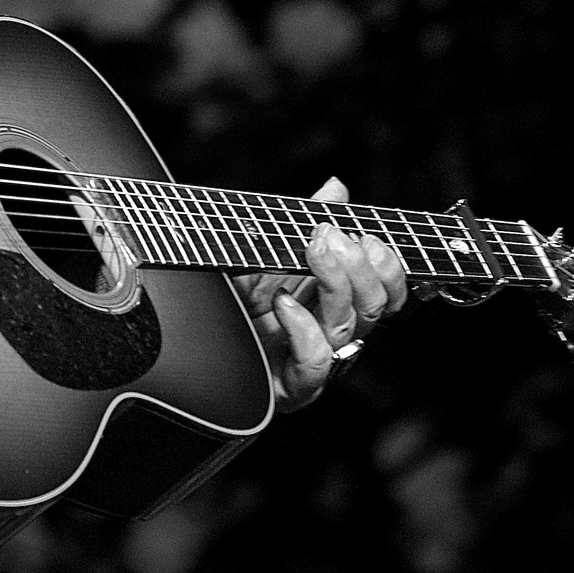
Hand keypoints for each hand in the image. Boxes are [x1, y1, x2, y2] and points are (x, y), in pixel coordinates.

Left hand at [232, 177, 408, 410]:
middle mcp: (330, 334)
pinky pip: (316, 361)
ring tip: (311, 252)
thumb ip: (305, 221)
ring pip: (348, 327)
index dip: (387, 267)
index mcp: (334, 303)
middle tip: (329, 235)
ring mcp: (312, 361)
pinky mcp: (290, 384)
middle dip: (358, 267)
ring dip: (335, 284)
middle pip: (375, 307)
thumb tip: (336, 188)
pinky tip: (284, 302)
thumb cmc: (230, 294)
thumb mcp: (267, 250)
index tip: (367, 236)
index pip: (386, 293)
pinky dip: (305, 328)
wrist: (186, 329)